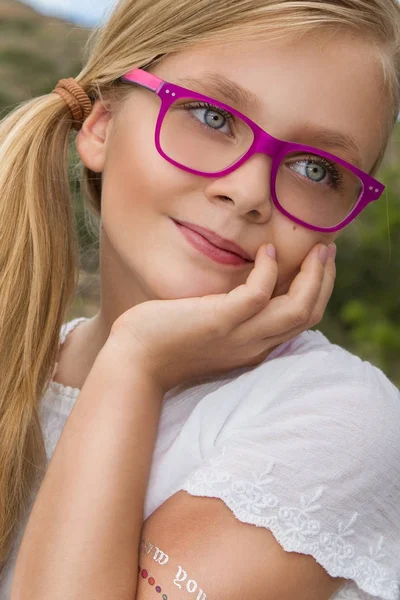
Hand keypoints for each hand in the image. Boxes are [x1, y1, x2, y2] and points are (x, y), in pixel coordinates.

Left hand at [109, 243, 335, 392]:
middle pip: (308, 314)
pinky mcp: (219, 322)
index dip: (318, 292)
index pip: (301, 322)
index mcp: (255, 347)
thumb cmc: (165, 342)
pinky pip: (258, 295)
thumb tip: (245, 291)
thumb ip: (233, 317)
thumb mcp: (210, 332)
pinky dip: (268, 271)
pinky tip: (266, 251)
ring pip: (297, 309)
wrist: (133, 363)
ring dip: (313, 276)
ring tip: (317, 247)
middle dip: (324, 280)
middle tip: (327, 249)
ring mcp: (239, 335)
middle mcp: (254, 345)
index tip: (320, 265)